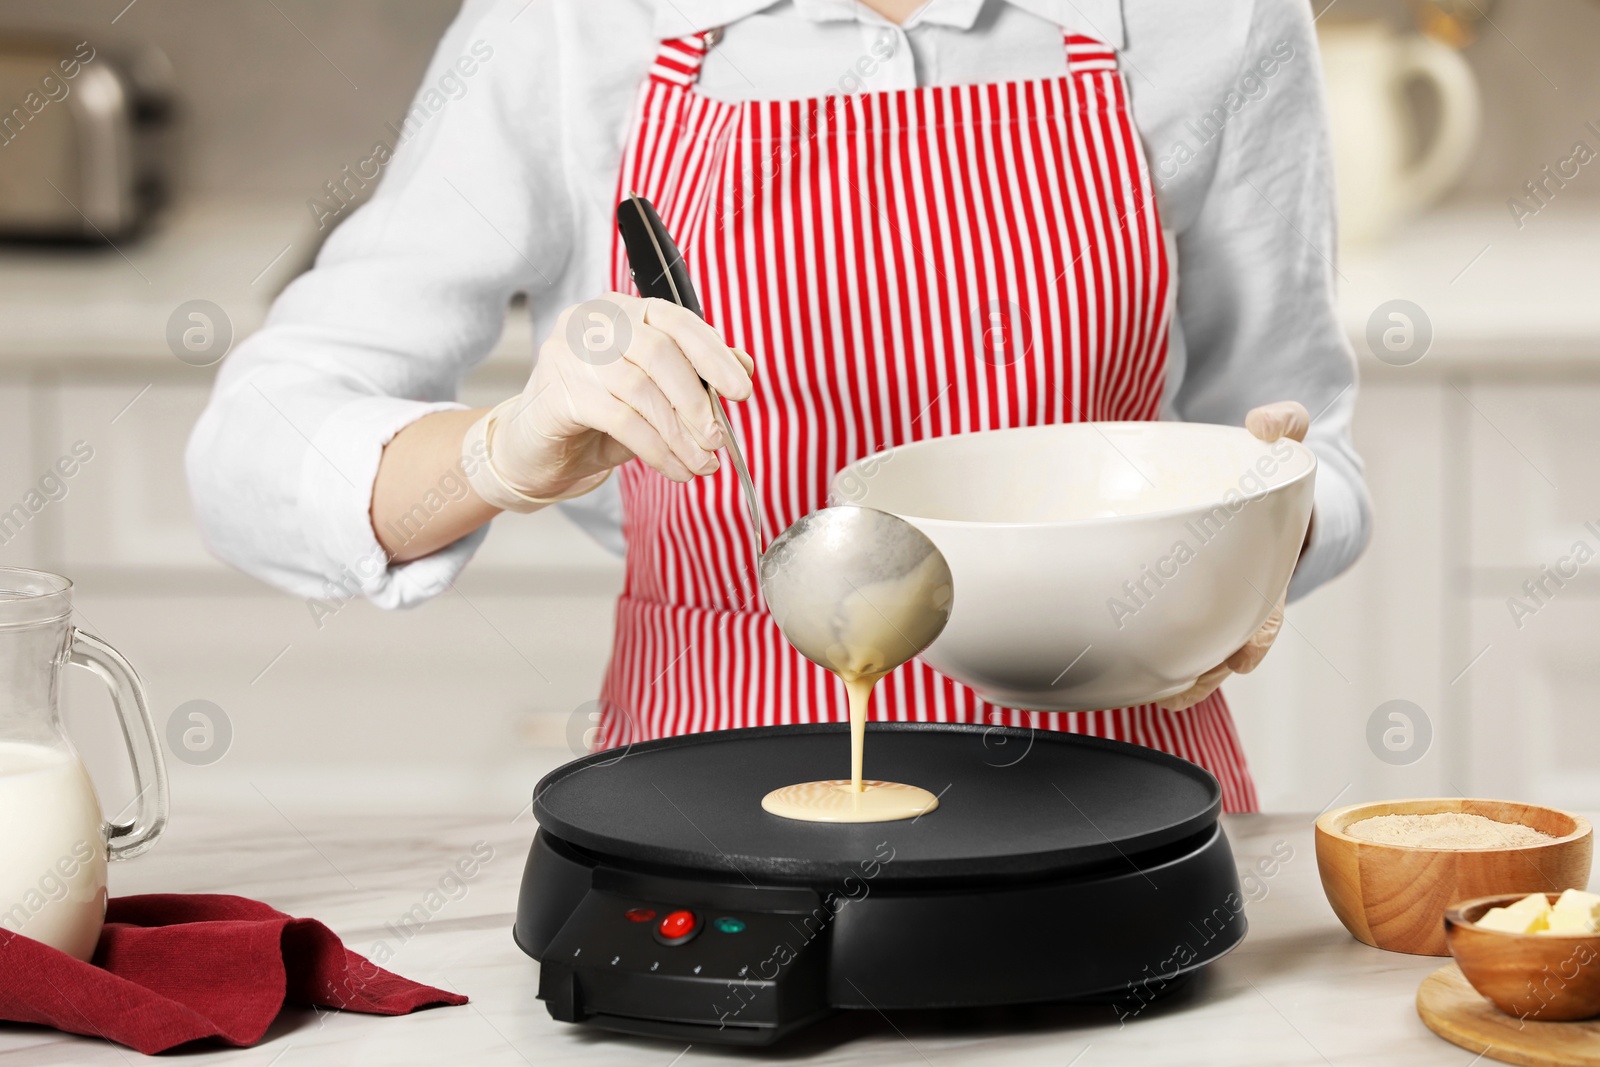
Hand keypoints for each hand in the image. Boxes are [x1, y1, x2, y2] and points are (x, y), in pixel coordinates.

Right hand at [490, 293, 753, 498]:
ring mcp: (569, 354)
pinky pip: (621, 421)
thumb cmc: (600, 414)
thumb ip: (694, 372)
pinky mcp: (558, 393)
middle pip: (659, 353)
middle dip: (696, 401)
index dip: (714, 354)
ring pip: (641, 390)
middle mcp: (592, 322)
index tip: (742, 390)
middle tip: (718, 439)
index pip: (676, 320)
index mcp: (621, 310)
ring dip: (679, 433)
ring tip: (701, 462)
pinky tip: (675, 469)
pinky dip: (657, 450)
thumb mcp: (654, 391)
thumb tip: (744, 365)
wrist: (536, 449)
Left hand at [1158, 401, 1308, 711]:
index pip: (1267, 612)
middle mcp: (1238, 594)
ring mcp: (1207, 602)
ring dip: (1177, 678)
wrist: (1241, 478)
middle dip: (1208, 671)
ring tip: (1152, 697)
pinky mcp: (1173, 599)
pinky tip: (1125, 677)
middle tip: (1183, 690)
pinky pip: (1165, 636)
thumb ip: (1284, 424)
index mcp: (1265, 568)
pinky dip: (1151, 660)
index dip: (1257, 637)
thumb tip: (1268, 424)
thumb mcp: (1282, 437)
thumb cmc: (1263, 465)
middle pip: (1226, 648)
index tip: (1244, 658)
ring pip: (1196, 653)